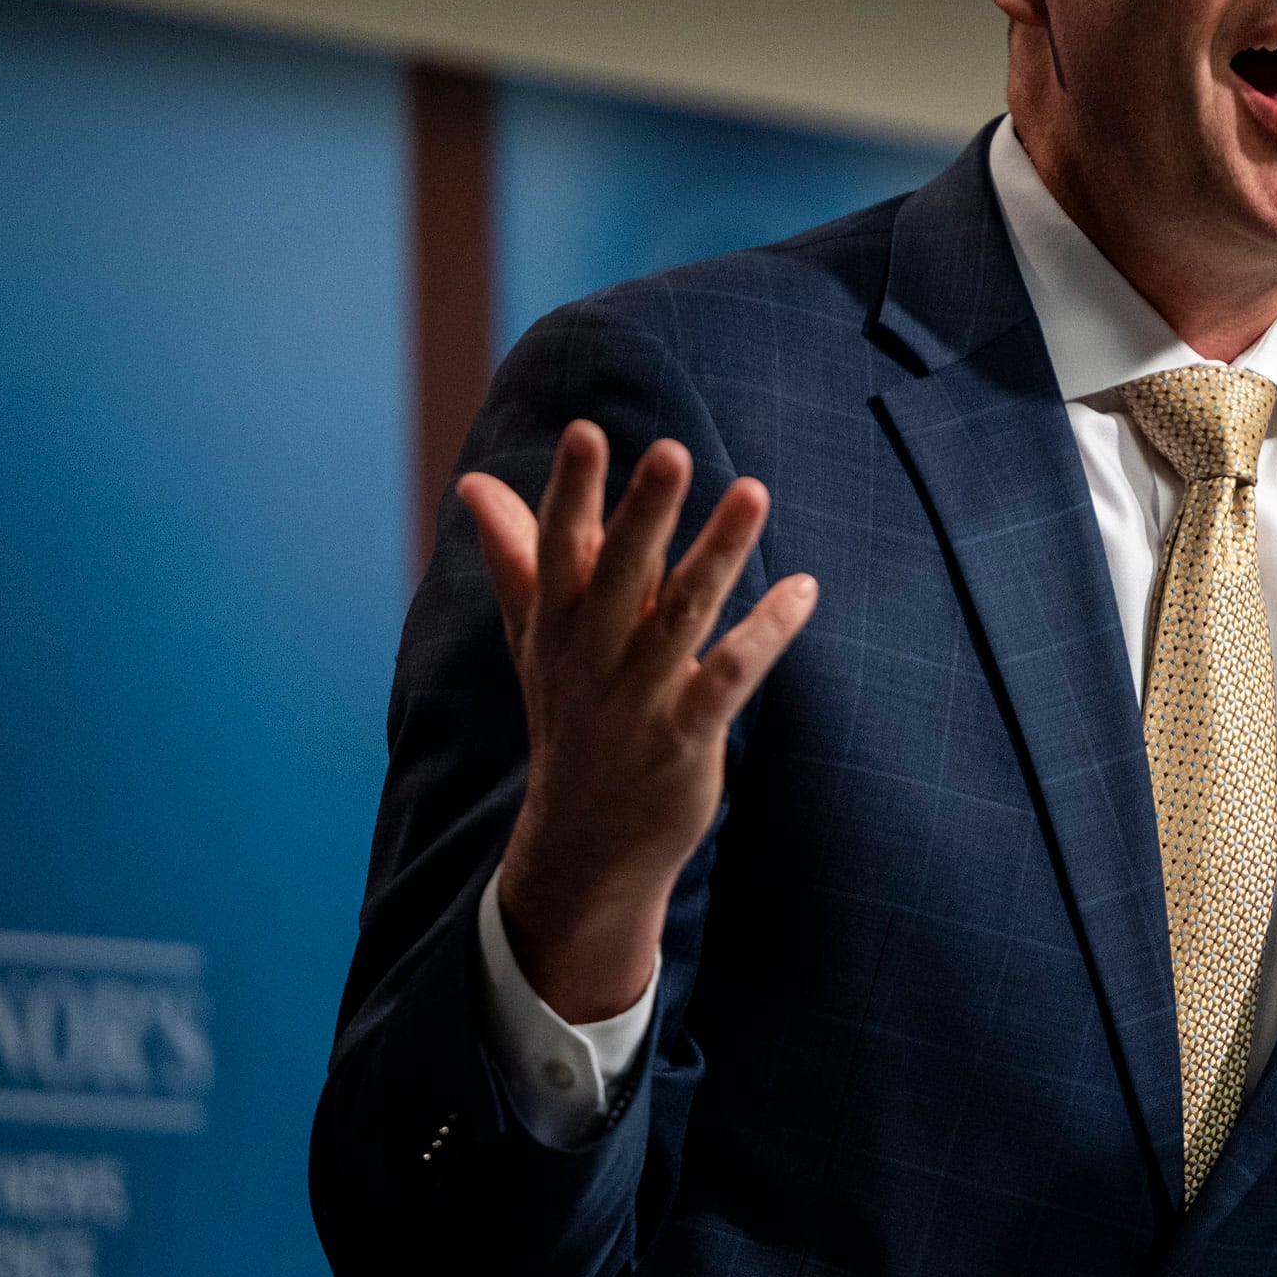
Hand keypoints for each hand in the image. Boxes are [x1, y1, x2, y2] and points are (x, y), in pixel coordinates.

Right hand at [457, 421, 818, 1023]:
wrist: (586, 845)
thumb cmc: (570, 720)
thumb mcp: (535, 639)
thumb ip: (516, 556)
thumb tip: (473, 483)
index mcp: (556, 625)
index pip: (559, 547)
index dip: (572, 491)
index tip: (585, 431)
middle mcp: (592, 656)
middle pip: (619, 573)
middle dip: (643, 513)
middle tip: (672, 451)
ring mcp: (639, 698)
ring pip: (683, 614)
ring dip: (719, 552)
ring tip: (755, 494)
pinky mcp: (685, 737)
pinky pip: (729, 676)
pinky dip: (766, 633)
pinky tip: (803, 590)